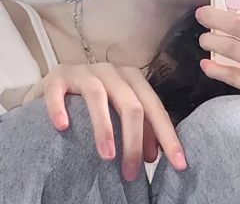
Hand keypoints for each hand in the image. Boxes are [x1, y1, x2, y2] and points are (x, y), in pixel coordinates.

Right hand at [22, 63, 186, 180]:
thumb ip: (138, 127)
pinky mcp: (57, 77)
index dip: (167, 135)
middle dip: (135, 140)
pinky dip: (60, 109)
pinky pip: (58, 92)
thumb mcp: (120, 110)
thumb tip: (153, 155)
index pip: (154, 107)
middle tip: (132, 172)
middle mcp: (111, 71)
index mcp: (132, 78)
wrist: (58, 82)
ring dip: (104, 128)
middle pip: (131, 104)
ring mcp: (84, 72)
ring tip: (107, 157)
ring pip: (98, 96)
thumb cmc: (95, 100)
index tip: (178, 163)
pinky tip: (63, 127)